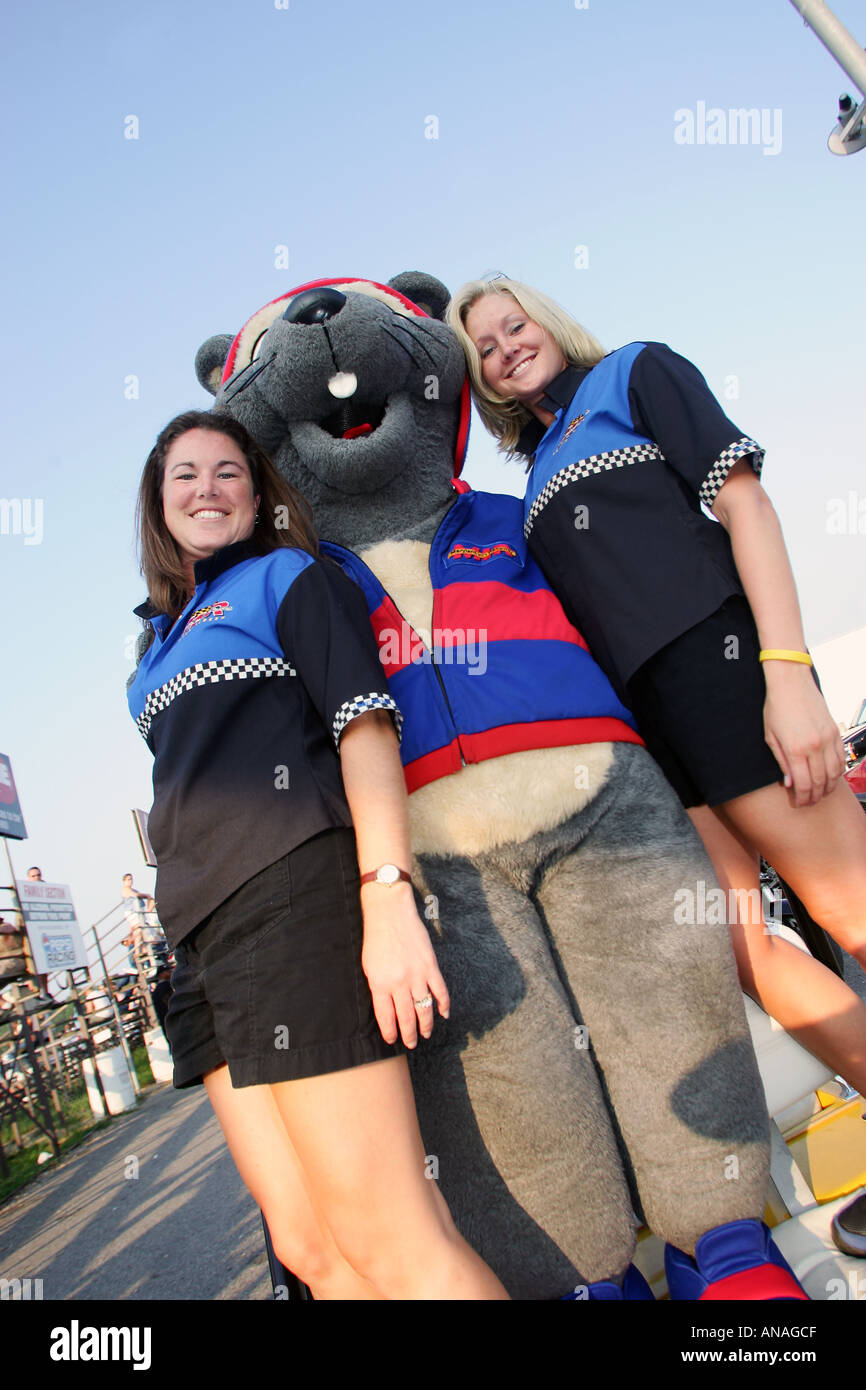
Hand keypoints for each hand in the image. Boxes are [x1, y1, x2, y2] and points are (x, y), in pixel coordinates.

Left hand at [360, 883, 449, 1047]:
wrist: (390, 912)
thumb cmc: (376, 938)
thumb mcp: (369, 966)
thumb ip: (377, 988)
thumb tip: (386, 1008)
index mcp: (380, 985)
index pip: (386, 1017)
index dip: (390, 1032)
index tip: (393, 1041)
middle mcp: (399, 984)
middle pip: (406, 1017)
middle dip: (409, 1034)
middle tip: (412, 1043)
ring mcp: (416, 975)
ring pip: (424, 1009)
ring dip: (426, 1025)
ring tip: (426, 1034)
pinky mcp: (430, 966)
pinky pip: (440, 991)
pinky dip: (443, 1005)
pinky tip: (444, 1014)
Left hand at [762, 664, 845, 806]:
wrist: (791, 682)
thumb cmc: (776, 708)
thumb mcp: (770, 737)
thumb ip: (782, 763)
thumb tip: (790, 784)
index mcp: (795, 749)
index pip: (803, 784)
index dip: (802, 798)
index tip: (799, 804)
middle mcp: (815, 746)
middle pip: (819, 781)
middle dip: (815, 796)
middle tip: (809, 803)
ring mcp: (828, 738)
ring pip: (834, 772)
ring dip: (828, 787)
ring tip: (820, 793)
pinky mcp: (835, 731)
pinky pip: (841, 758)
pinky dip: (837, 771)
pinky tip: (830, 777)